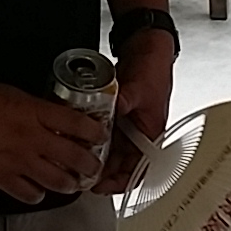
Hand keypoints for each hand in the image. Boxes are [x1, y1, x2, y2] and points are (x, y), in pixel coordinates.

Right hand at [0, 78, 108, 204]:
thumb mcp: (12, 93)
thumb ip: (34, 107)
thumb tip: (50, 115)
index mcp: (34, 112)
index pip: (76, 124)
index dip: (94, 131)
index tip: (101, 135)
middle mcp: (31, 138)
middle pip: (73, 157)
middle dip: (90, 164)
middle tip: (94, 165)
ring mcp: (17, 161)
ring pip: (56, 181)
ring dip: (69, 183)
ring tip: (72, 182)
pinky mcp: (1, 177)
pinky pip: (28, 194)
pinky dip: (37, 195)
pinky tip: (38, 191)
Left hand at [93, 31, 175, 195]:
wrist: (147, 45)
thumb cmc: (154, 67)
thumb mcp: (141, 87)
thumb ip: (126, 101)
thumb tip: (114, 111)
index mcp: (152, 134)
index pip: (139, 169)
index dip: (120, 181)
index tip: (101, 185)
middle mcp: (138, 133)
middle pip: (120, 164)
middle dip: (102, 172)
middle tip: (81, 175)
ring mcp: (126, 123)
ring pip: (109, 149)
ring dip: (95, 156)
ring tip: (76, 161)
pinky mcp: (115, 113)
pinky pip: (102, 132)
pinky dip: (92, 138)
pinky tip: (78, 139)